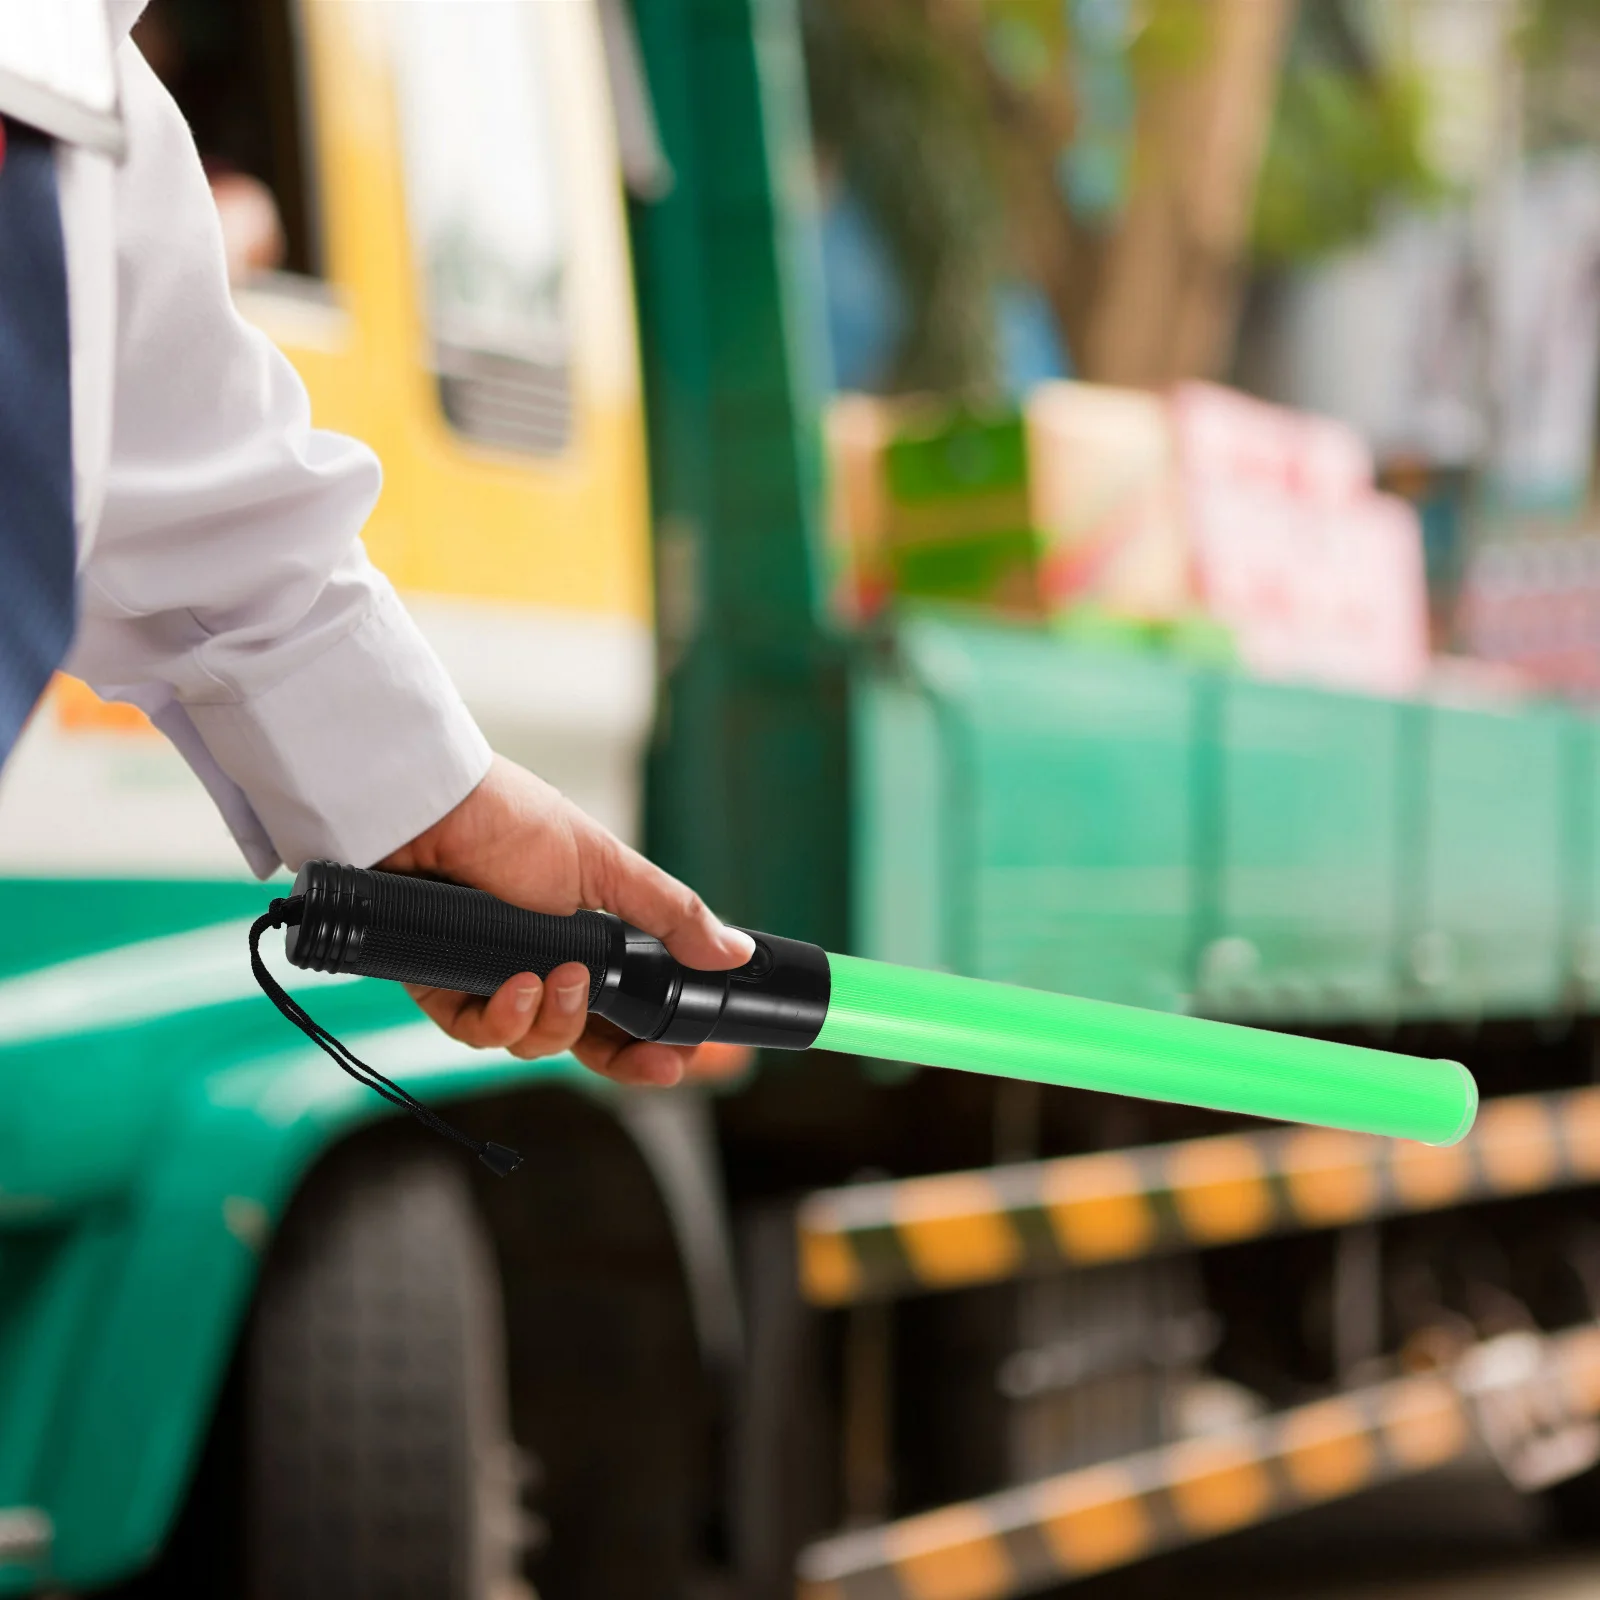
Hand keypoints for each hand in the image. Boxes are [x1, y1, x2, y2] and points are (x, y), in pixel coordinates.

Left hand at [378, 755, 753, 1086]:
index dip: (649, 1043)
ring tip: (559, 980)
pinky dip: (502, 1019)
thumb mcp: (608, 867)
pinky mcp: (442, 989)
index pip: (623, 1013)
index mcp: (584, 941)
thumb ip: (672, 916)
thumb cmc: (510, 821)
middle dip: (621, 1058)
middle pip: (584, 1043)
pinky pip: (478, 1034)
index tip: (681, 1056)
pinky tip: (517, 987)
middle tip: (653, 1059)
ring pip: (533, 1044)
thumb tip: (735, 952)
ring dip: (554, 1022)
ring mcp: (491, 981)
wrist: (430, 809)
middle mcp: (539, 967)